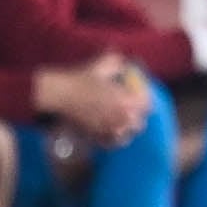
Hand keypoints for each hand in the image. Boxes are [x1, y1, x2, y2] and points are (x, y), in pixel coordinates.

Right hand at [39, 59, 153, 148]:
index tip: (139, 94)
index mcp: (126, 101)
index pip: (147, 105)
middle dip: (137, 115)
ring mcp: (108, 130)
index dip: (144, 99)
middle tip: (130, 108)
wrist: (58, 94)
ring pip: (126, 136)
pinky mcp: (95, 137)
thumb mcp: (102, 64)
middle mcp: (120, 118)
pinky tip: (109, 131)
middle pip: (139, 123)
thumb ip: (118, 63)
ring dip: (126, 129)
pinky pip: (111, 143)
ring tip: (120, 121)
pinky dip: (113, 139)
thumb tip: (126, 64)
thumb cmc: (80, 78)